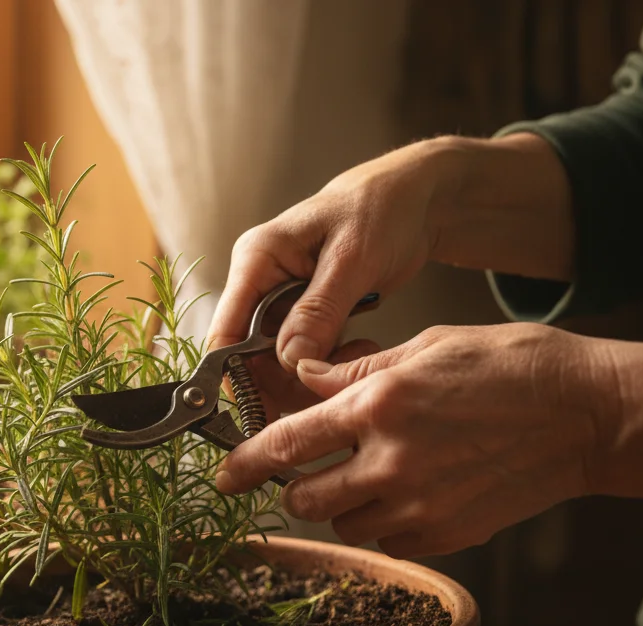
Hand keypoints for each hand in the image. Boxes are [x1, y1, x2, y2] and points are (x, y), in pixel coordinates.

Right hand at [207, 134, 573, 371]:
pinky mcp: (304, 313)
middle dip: (285, 380)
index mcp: (256, 258)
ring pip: (278, 361)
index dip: (236, 376)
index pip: (225, 330)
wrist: (417, 198)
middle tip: (331, 386)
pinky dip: (329, 364)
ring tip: (359, 357)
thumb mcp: (352, 260)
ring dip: (313, 374)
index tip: (261, 412)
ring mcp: (280, 299)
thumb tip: (288, 360)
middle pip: (249, 355)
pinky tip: (360, 350)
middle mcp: (259, 281)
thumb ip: (318, 311)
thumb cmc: (383, 209)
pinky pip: (304, 354)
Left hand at [216, 324, 612, 557]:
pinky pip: (390, 540)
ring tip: (371, 473)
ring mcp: (422, 504)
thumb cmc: (510, 366)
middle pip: (304, 498)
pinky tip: (409, 492)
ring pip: (344, 524)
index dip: (244, 465)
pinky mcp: (450, 533)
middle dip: (295, 487)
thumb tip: (302, 376)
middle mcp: (391, 460)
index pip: (286, 444)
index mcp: (377, 405)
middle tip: (309, 470)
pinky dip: (385, 522)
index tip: (222, 479)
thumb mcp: (426, 346)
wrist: (589, 415)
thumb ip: (355, 369)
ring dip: (341, 505)